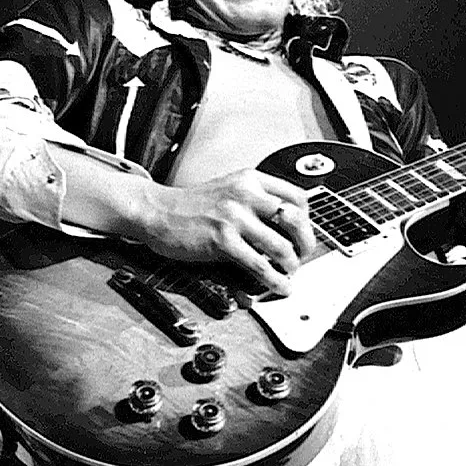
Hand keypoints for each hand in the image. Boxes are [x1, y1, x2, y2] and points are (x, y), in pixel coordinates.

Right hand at [143, 169, 317, 294]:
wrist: (157, 211)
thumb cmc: (191, 206)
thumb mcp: (228, 190)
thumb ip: (255, 201)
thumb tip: (285, 226)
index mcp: (250, 179)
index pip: (297, 197)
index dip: (308, 220)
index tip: (305, 234)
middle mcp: (245, 194)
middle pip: (296, 220)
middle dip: (306, 245)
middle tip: (303, 257)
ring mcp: (233, 217)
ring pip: (281, 246)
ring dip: (292, 266)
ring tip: (290, 274)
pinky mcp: (222, 240)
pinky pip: (259, 265)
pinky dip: (274, 280)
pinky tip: (278, 286)